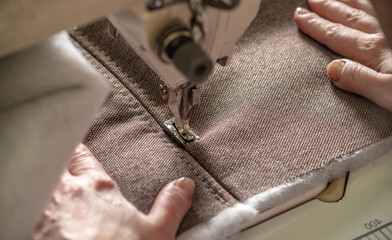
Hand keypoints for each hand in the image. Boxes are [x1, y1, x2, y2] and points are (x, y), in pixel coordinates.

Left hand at [33, 144, 194, 239]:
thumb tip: (184, 184)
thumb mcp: (154, 235)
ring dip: (37, 180)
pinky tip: (30, 213)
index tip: (76, 150)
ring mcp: (39, 210)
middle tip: (56, 164)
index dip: (78, 153)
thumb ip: (170, 206)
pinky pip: (18, 203)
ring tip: (43, 190)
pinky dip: (24, 202)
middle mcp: (63, 193)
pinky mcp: (22, 228)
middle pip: (52, 162)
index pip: (81, 156)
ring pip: (33, 180)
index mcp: (96, 189)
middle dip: (54, 161)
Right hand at [294, 0, 391, 110]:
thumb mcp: (391, 94)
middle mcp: (384, 36)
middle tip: (309, 2)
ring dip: (344, 2)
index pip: (336, 36)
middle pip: (347, 18)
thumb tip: (332, 70)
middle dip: (326, 9)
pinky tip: (365, 4)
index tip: (301, 17)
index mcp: (375, 52)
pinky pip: (382, 10)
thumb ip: (361, 81)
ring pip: (364, 10)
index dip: (316, 26)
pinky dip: (368, 5)